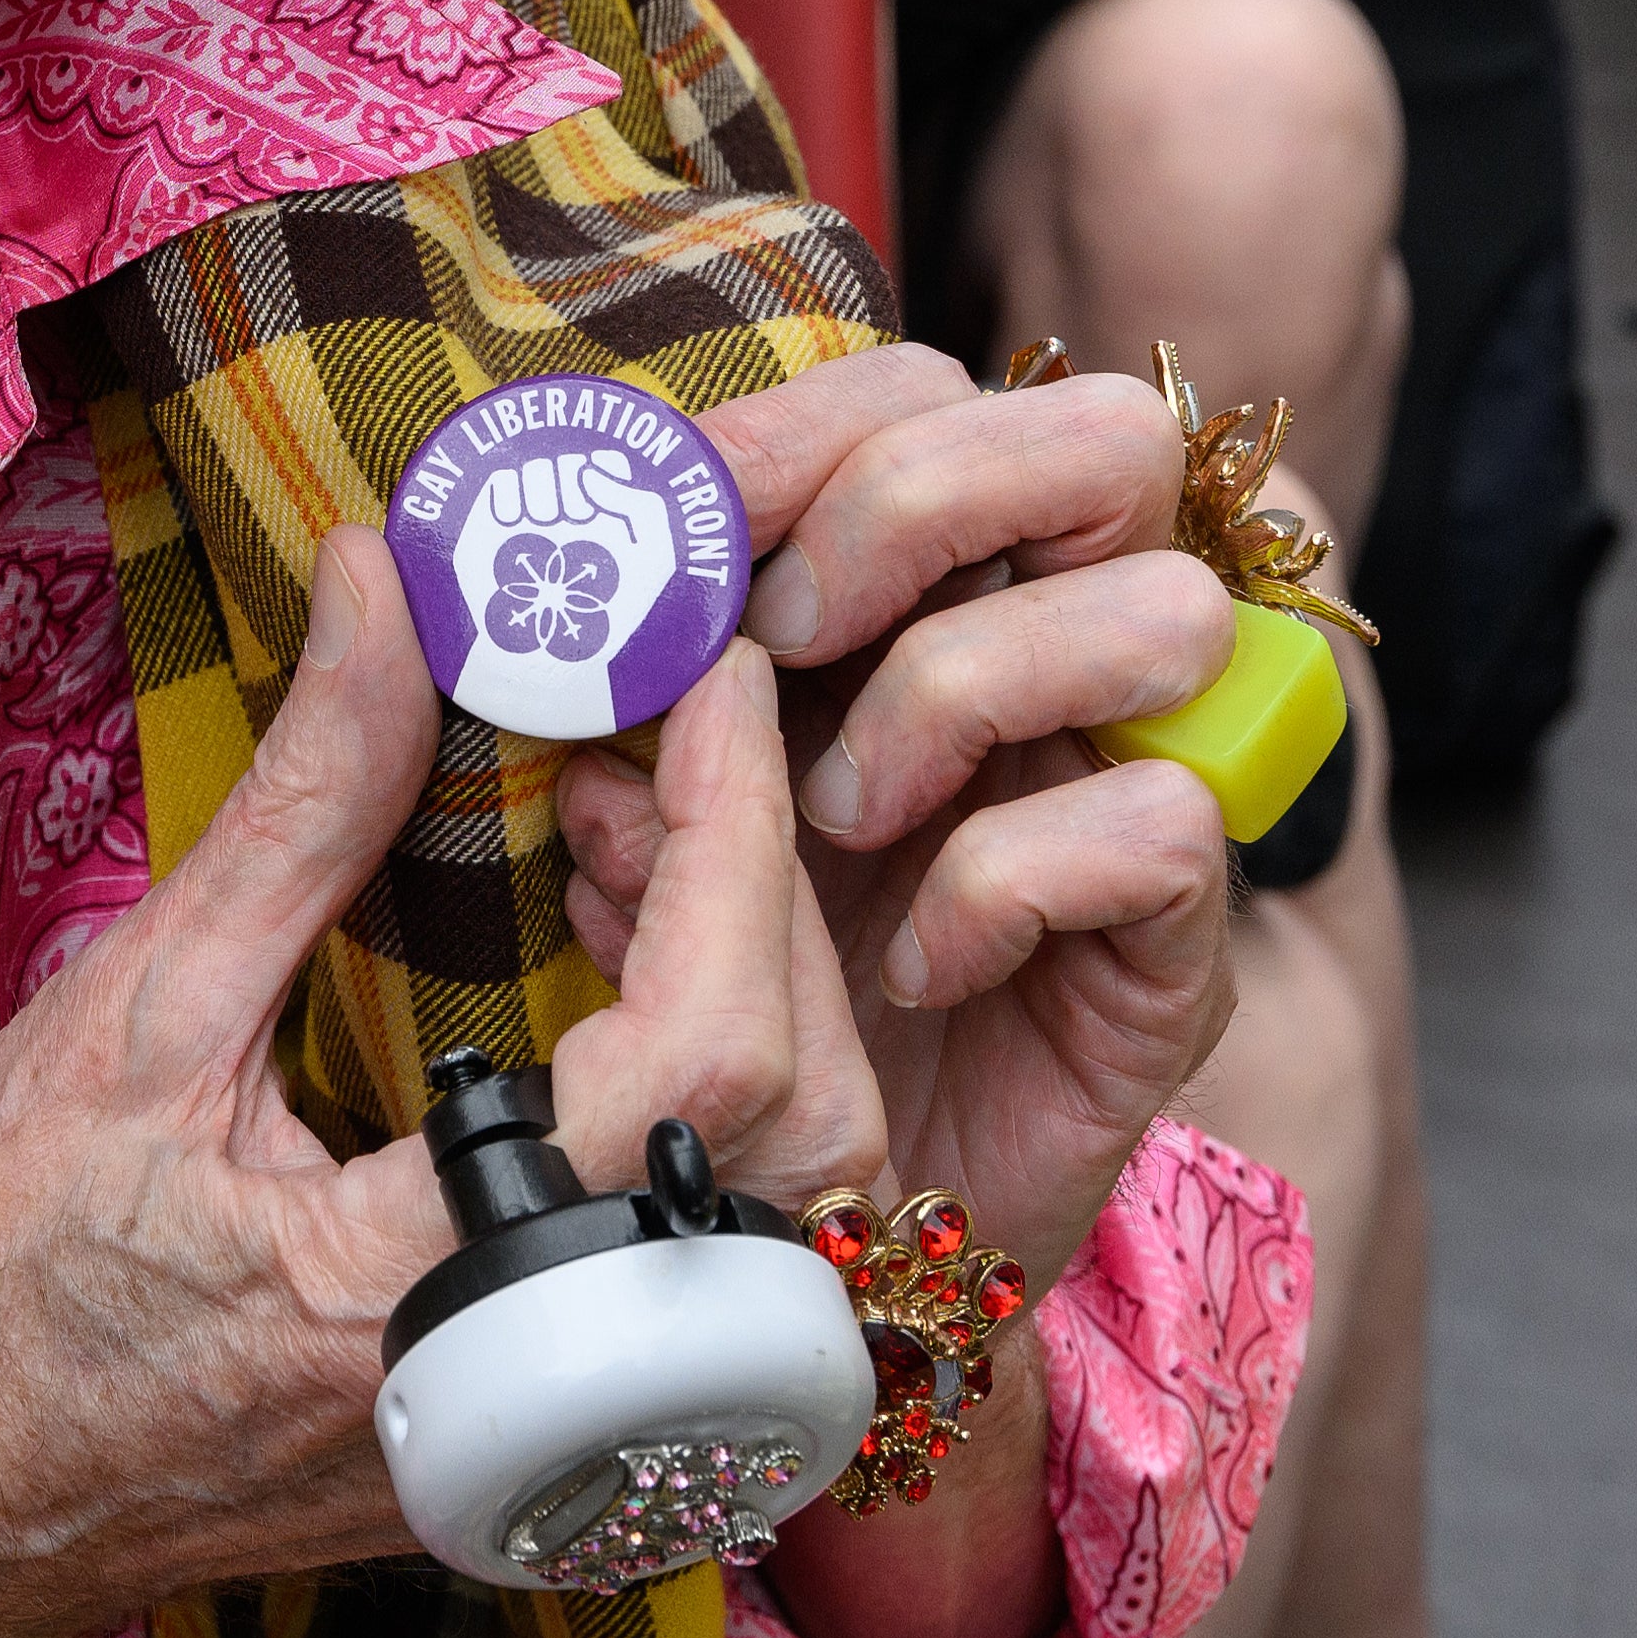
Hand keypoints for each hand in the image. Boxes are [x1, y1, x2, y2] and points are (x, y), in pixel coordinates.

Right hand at [0, 540, 878, 1637]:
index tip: (709, 678)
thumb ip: (303, 808)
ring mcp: (547, 1422)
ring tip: (614, 842)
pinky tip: (595, 969)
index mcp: (428, 1290)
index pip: (703, 1055)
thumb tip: (388, 593)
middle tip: (648, 749)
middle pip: (798, 1133)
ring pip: (783, 1201)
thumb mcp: (136, 1016)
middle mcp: (530, 1389)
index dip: (735, 838)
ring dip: (741, 988)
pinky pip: (708, 1236)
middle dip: (760, 903)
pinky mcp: (534, 1417)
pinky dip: (698, 1078)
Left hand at [561, 346, 1237, 1297]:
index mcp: (918, 592)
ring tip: (839, 814)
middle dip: (920, 502)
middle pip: (1109, 440)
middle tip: (782, 629)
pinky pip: (1159, 830)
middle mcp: (1053, 656)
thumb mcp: (605, 808)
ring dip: (965, 690)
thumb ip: (581, 698)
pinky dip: (1003, 879)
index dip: (804, 425)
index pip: (932, 396)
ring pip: (1167, 614)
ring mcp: (1132, 790)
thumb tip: (465, 595)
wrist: (790, 1242)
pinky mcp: (1171, 948)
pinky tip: (906, 963)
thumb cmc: (694, 994)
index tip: (675, 508)